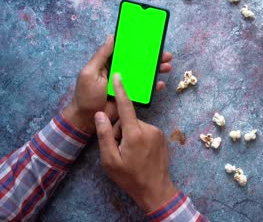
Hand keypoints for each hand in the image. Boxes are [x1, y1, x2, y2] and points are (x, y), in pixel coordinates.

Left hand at [62, 35, 172, 132]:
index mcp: (108, 63)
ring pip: (144, 74)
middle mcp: (119, 71)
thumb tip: (111, 37)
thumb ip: (101, 56)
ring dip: (156, 70)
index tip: (150, 41)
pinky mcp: (131, 95)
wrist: (88, 119)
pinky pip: (145, 89)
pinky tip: (160, 84)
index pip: (125, 51)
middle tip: (166, 55)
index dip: (137, 46)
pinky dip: (153, 86)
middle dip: (153, 58)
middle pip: (138, 62)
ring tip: (167, 67)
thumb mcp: (90, 73)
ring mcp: (126, 83)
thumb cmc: (86, 95)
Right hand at [94, 73, 176, 212]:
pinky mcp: (162, 137)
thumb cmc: (130, 177)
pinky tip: (138, 153)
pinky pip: (145, 131)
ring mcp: (157, 132)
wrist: (155, 189)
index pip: (126, 106)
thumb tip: (100, 114)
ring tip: (129, 154)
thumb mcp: (110, 159)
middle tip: (119, 150)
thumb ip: (104, 135)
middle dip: (120, 131)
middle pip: (128, 120)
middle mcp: (149, 128)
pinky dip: (138, 138)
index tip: (118, 75)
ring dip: (129, 135)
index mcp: (135, 133)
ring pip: (136, 126)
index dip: (121, 90)